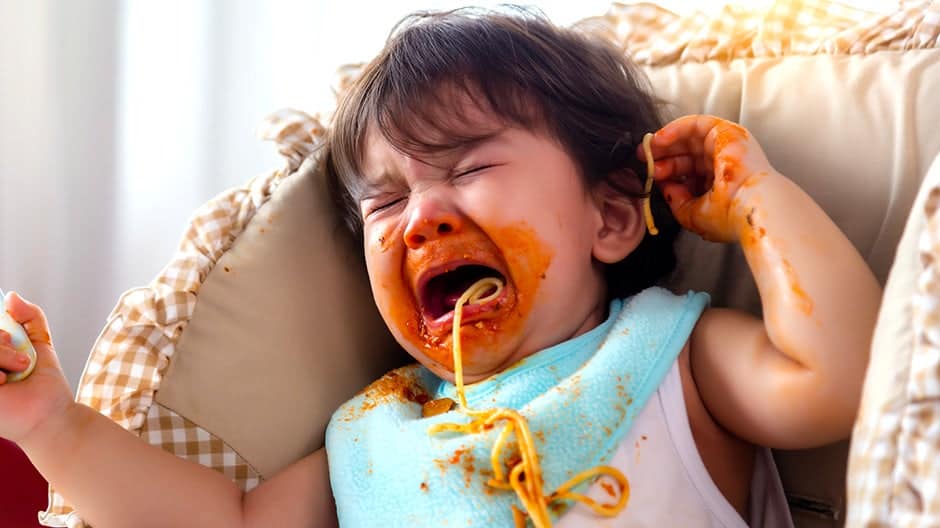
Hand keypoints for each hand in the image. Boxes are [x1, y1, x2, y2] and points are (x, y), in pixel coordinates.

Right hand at [0, 292, 73, 443]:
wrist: (50, 414)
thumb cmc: (41, 383)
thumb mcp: (38, 341)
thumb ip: (29, 316)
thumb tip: (11, 296)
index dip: (0, 331)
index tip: (12, 337)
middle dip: (2, 340)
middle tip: (21, 358)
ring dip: (3, 354)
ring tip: (18, 369)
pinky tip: (4, 383)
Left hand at [639, 115, 777, 242]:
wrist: (751, 208)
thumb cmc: (730, 217)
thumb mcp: (693, 215)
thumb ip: (677, 201)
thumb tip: (665, 188)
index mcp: (722, 183)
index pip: (691, 172)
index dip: (670, 172)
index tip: (652, 175)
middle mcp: (726, 163)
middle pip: (689, 153)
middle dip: (665, 156)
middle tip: (645, 160)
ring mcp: (728, 146)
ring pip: (691, 138)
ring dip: (667, 142)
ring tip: (648, 150)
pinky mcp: (727, 132)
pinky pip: (697, 124)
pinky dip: (675, 129)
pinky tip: (659, 139)